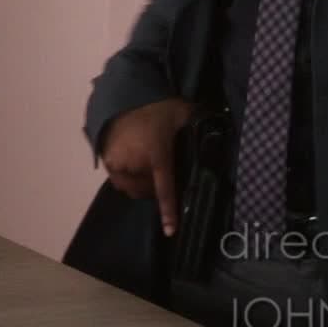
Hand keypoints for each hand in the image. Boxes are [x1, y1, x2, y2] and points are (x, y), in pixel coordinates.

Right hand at [98, 98, 190, 236]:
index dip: (168, 211)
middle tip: (162, 172)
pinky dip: (128, 179)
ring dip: (141, 185)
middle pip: (147, 191)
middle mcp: (134, 164)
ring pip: (131, 189)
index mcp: (157, 155)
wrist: (125, 96)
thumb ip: (201, 122)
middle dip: (155, 187)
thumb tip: (221, 127)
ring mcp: (117, 164)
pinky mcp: (106, 161)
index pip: (164, 189)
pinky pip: (119, 181)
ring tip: (149, 169)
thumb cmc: (158, 107)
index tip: (170, 231)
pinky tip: (136, 166)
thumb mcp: (184, 113)